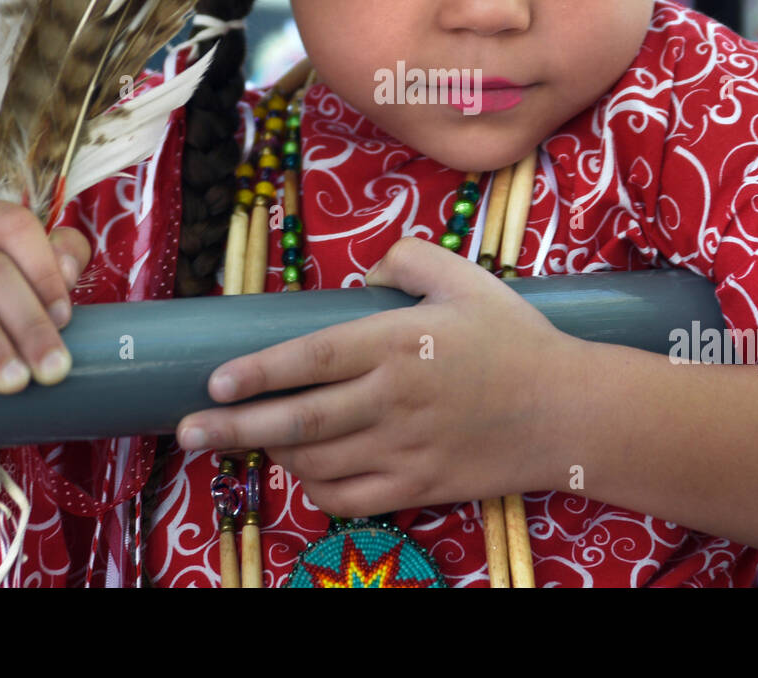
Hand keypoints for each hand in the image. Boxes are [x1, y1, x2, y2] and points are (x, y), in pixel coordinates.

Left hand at [175, 236, 582, 518]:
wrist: (569, 410)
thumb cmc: (514, 339)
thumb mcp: (466, 277)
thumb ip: (407, 258)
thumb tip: (361, 277)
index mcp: (399, 343)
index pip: (311, 359)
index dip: (257, 373)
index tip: (214, 383)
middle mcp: (394, 399)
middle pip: (299, 420)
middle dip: (234, 427)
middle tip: (189, 431)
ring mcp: (405, 449)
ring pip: (318, 462)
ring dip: (273, 454)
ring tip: (245, 440)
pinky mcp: (419, 486)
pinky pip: (350, 499)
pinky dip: (315, 489)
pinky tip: (303, 473)